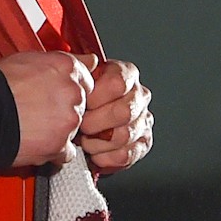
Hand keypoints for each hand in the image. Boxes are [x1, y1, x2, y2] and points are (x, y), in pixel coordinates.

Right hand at [0, 51, 90, 167]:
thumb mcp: (30, 58)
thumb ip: (65, 61)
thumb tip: (90, 59)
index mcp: (66, 67)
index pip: (86, 78)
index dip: (70, 87)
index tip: (58, 93)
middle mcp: (72, 92)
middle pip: (80, 103)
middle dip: (64, 108)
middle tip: (40, 110)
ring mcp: (68, 119)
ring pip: (73, 128)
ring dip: (59, 129)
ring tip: (34, 126)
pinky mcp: (60, 144)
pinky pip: (66, 152)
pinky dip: (54, 151)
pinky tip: (37, 143)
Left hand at [79, 58, 152, 173]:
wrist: (82, 121)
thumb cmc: (79, 99)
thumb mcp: (77, 79)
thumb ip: (81, 69)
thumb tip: (87, 63)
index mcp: (125, 74)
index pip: (117, 83)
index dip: (96, 96)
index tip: (80, 103)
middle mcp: (138, 95)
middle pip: (123, 112)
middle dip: (95, 122)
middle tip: (80, 125)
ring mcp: (143, 120)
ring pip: (124, 135)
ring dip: (98, 142)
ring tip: (85, 140)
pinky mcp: (143, 143)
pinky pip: (126, 154)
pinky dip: (106, 157)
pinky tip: (96, 152)